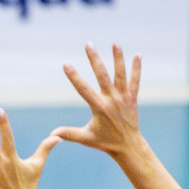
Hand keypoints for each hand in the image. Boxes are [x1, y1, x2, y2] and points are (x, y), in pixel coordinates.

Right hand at [51, 43, 144, 159]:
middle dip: (94, 59)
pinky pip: (135, 81)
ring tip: (115, 43)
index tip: (66, 64)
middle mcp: (111, 100)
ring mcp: (123, 98)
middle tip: (88, 44)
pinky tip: (138, 55)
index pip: (83, 89)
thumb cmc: (105, 142)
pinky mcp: (132, 98)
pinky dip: (137, 68)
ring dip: (118, 58)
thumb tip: (51, 135)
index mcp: (99, 108)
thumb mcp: (85, 138)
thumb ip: (69, 134)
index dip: (74, 76)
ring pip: (120, 74)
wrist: (128, 146)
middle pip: (102, 75)